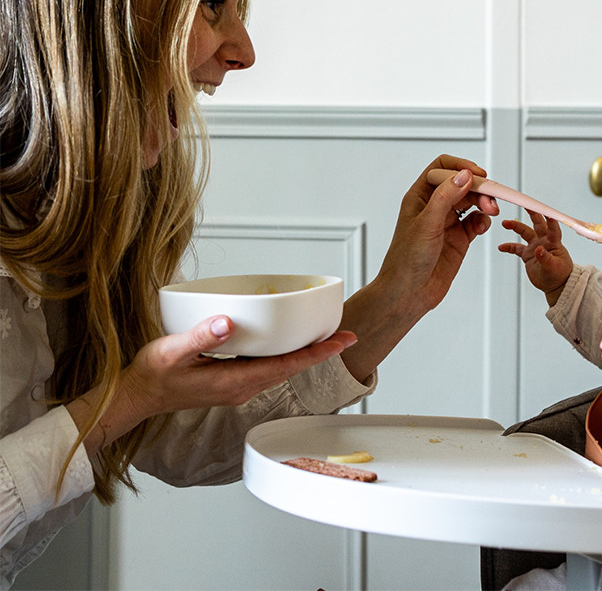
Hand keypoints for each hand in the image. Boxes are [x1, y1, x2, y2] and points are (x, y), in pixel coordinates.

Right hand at [69, 317, 355, 453]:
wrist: (137, 397)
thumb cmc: (152, 376)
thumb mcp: (172, 351)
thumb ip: (200, 336)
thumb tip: (229, 323)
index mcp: (235, 381)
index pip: (287, 366)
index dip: (317, 352)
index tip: (342, 340)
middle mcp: (243, 386)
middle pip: (291, 367)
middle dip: (319, 351)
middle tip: (345, 333)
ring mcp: (238, 386)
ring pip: (281, 368)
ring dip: (304, 353)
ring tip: (325, 336)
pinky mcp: (231, 381)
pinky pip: (267, 367)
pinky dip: (284, 354)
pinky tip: (287, 342)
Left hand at [338, 155, 498, 380]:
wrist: (409, 293)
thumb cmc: (407, 259)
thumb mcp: (427, 224)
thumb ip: (445, 197)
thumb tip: (464, 175)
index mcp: (420, 196)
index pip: (441, 168)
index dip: (460, 167)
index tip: (477, 175)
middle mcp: (434, 206)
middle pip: (462, 184)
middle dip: (478, 187)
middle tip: (491, 198)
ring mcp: (448, 222)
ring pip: (472, 201)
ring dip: (484, 202)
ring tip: (492, 211)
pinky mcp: (459, 239)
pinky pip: (477, 221)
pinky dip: (483, 220)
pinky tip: (483, 226)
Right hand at [498, 211, 572, 304]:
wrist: (556, 285)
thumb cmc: (560, 275)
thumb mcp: (554, 268)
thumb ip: (546, 258)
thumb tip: (539, 249)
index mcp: (554, 243)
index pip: (553, 228)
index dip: (550, 220)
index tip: (546, 212)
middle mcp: (544, 241)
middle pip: (538, 223)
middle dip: (532, 213)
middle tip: (525, 204)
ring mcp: (535, 246)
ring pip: (525, 232)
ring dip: (516, 226)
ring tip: (505, 223)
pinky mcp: (528, 254)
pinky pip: (516, 248)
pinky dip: (509, 247)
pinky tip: (501, 247)